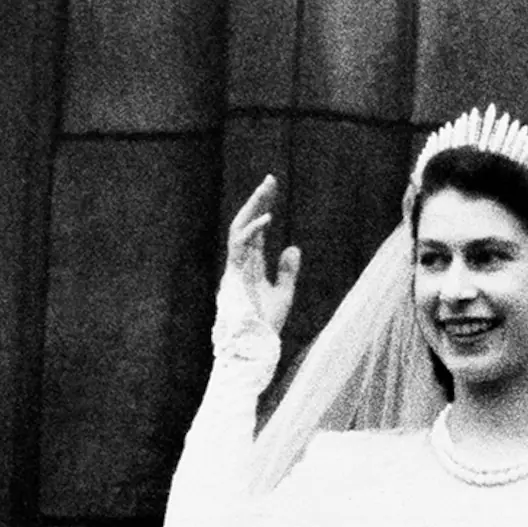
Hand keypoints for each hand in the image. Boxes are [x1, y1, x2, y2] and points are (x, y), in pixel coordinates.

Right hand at [224, 174, 300, 335]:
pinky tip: (267, 218)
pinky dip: (253, 231)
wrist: (254, 347)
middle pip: (245, 223)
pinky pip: (240, 247)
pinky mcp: (234, 275)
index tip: (273, 191)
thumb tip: (293, 247)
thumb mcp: (284, 294)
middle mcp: (239, 262)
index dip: (262, 210)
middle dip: (257, 201)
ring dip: (254, 207)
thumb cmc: (266, 325)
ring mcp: (235, 268)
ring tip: (268, 188)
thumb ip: (287, 271)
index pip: (254, 231)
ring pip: (239, 228)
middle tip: (271, 179)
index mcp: (249, 265)